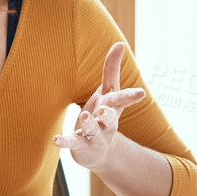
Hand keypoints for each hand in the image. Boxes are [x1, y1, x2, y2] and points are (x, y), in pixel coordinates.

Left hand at [54, 41, 147, 170]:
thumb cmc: (103, 114)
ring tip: (84, 116)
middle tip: (105, 110)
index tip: (141, 93)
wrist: (99, 151)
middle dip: (109, 114)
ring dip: (89, 124)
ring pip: (93, 131)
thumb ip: (111, 69)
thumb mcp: (108, 92)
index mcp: (112, 107)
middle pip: (111, 118)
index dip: (130, 96)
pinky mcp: (81, 146)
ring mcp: (95, 136)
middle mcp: (107, 123)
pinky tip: (55, 140)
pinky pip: (73, 143)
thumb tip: (120, 43)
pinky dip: (64, 142)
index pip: (121, 99)